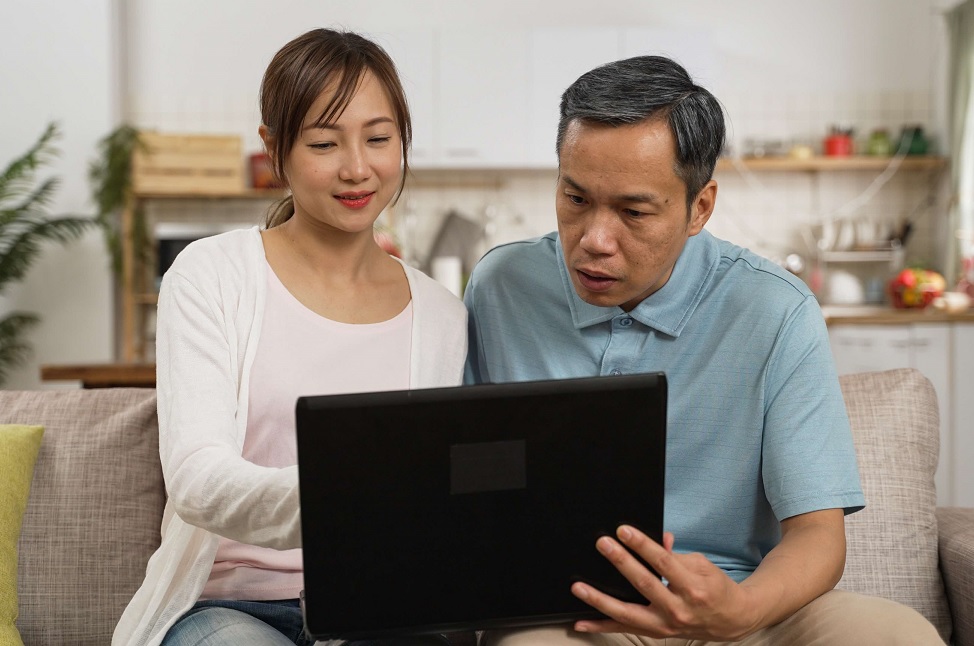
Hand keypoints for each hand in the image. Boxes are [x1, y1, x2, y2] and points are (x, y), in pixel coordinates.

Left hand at [571, 526, 757, 640]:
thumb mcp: (702, 565)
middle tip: (602, 544)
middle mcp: (678, 609)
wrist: (732, 620)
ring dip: (600, 600)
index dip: (642, 545)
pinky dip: (601, 626)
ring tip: (579, 587)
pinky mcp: (656, 634)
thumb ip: (675, 554)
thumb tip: (656, 540)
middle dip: (621, 563)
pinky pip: (624, 629)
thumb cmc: (715, 588)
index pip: (663, 562)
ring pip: (627, 613)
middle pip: (644, 584)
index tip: (623, 530)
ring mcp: (665, 625)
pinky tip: (580, 622)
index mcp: (692, 587)